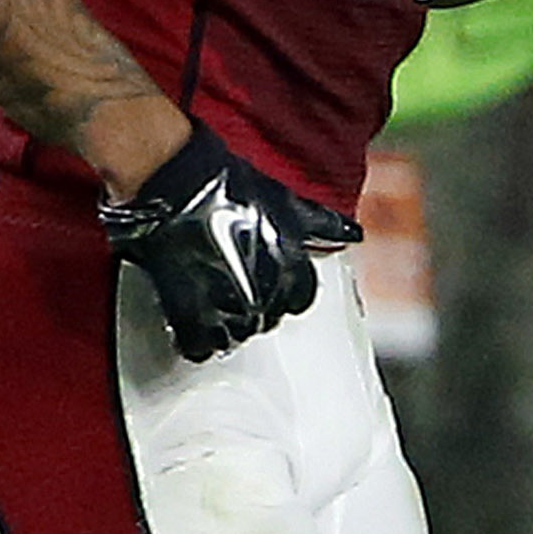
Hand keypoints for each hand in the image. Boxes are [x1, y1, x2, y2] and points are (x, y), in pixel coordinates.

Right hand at [98, 121, 361, 362]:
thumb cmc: (230, 187)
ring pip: (236, 335)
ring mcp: (227, 306)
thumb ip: (322, 224)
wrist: (180, 186)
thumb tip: (352, 233)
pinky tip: (194, 320)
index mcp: (291, 266)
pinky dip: (198, 340)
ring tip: (214, 302)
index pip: (301, 300)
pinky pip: (201, 346)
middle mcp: (265, 291)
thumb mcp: (287, 203)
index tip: (271, 286)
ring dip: (227, 324)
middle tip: (236, 290)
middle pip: (268, 320)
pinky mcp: (189, 314)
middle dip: (255, 308)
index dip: (285, 293)